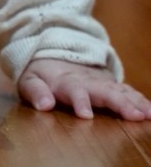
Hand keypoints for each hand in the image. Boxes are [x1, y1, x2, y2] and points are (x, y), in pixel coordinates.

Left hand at [17, 58, 150, 119]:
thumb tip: (44, 105)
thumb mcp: (29, 80)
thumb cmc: (39, 72)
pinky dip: (139, 99)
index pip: (73, 90)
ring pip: (120, 90)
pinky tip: (150, 111)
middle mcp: (87, 80)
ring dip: (135, 102)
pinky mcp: (110, 83)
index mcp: (66, 81)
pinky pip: (127, 91)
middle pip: (105, 91)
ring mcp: (101, 81)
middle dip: (120, 103)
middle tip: (135, 116)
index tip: (85, 115)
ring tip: (148, 115)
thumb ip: (35, 92)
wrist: (51, 50)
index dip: (79, 101)